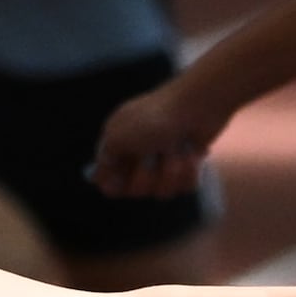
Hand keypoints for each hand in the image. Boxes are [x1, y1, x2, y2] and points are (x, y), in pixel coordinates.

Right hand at [94, 76, 215, 199]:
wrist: (198, 105)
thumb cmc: (156, 117)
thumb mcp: (119, 135)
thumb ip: (105, 160)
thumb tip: (96, 178)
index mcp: (119, 146)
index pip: (109, 183)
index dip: (116, 185)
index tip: (124, 178)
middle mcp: (139, 156)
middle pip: (137, 191)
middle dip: (147, 176)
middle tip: (152, 155)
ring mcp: (164, 161)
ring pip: (163, 191)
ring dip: (171, 171)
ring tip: (176, 149)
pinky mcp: (187, 165)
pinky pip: (185, 186)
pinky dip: (189, 170)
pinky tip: (191, 152)